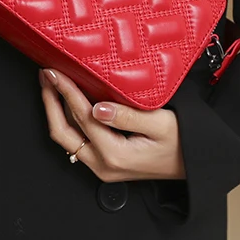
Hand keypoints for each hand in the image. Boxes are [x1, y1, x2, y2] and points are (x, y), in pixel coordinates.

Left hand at [39, 67, 185, 181]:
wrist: (194, 165)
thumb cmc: (183, 144)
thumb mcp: (161, 124)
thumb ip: (127, 116)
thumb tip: (98, 108)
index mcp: (114, 154)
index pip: (82, 116)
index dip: (66, 91)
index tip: (55, 72)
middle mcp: (103, 165)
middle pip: (62, 132)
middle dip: (50, 102)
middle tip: (45, 77)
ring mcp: (102, 167)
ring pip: (67, 139)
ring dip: (56, 111)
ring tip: (51, 86)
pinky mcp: (105, 164)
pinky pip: (78, 142)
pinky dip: (69, 121)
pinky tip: (68, 104)